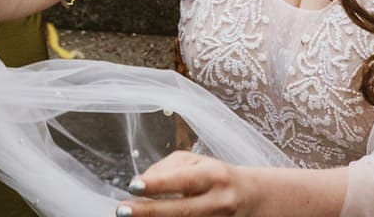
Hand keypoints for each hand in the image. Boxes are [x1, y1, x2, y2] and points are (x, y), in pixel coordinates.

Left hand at [117, 151, 255, 214]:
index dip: (157, 184)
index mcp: (213, 176)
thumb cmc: (215, 175)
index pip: (183, 180)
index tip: (133, 186)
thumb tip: (141, 182)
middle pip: (181, 211)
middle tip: (122, 210)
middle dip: (149, 212)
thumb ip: (166, 168)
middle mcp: (218, 201)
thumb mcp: (194, 161)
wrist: (251, 198)